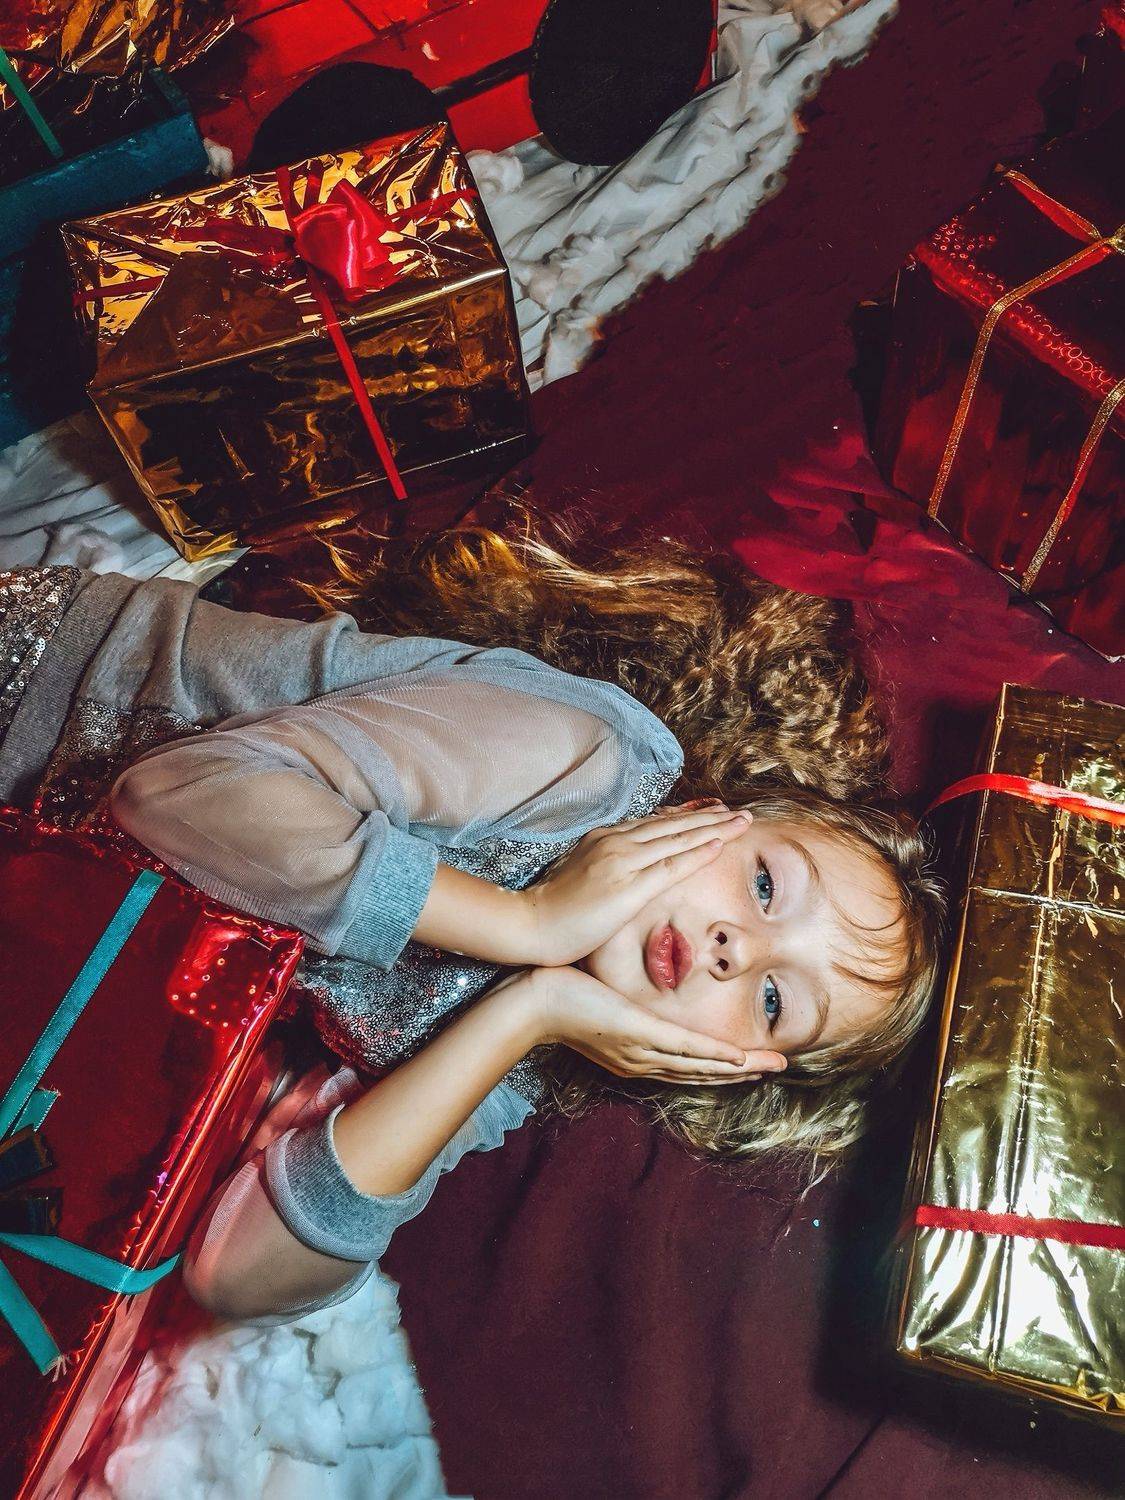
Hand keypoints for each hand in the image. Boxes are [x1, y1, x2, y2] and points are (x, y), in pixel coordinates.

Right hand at [523, 801, 749, 967]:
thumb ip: (606, 868)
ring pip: (679, 839)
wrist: (529, 923)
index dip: (687, 816)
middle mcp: (616, 841)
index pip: (656, 822)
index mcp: (605, 838)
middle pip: (673, 825)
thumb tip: (627, 871)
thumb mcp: (581, 876)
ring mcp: (622, 861)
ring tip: (742, 822)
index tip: (712, 811)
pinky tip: (720, 846)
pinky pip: (672, 867)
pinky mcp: (628, 886)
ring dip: (715, 829)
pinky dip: (698, 854)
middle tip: (739, 812)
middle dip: (710, 817)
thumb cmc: (551, 908)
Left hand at [525, 965, 786, 1084]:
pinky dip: (713, 1055)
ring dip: (739, 1068)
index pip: (685, 1065)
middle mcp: (640, 1061)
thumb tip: (630, 990)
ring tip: (771, 1065)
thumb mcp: (598, 1000)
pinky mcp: (637, 1033)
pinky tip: (737, 1056)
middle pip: (701, 1073)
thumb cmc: (559, 994)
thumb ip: (620, 1000)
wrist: (529, 1002)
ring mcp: (640, 1050)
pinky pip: (683, 1047)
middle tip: (776, 1067)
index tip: (748, 1061)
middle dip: (741, 1072)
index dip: (720, 1066)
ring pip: (700, 1065)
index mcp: (632, 1054)